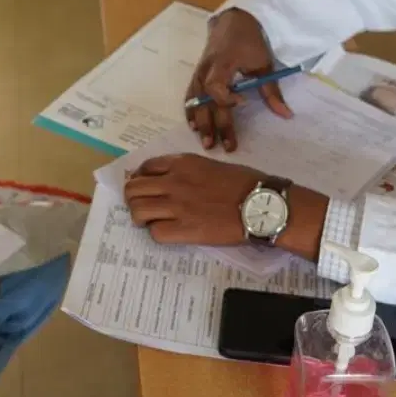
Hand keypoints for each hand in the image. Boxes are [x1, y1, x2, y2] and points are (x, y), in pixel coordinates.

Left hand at [125, 154, 329, 259]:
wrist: (261, 204)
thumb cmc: (244, 183)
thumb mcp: (211, 164)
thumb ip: (187, 170)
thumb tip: (170, 178)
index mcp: (182, 163)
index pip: (144, 168)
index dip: (140, 179)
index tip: (146, 187)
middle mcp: (174, 181)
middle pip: (133, 189)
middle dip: (134, 198)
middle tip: (145, 206)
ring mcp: (177, 206)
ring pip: (137, 210)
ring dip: (140, 217)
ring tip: (151, 221)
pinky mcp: (184, 229)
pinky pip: (154, 232)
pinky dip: (157, 233)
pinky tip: (168, 232)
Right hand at [186, 9, 292, 151]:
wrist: (233, 20)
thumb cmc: (250, 41)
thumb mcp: (264, 63)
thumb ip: (271, 91)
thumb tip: (286, 115)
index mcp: (223, 63)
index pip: (215, 85)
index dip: (225, 98)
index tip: (241, 103)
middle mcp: (207, 69)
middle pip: (205, 101)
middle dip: (212, 124)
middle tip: (218, 145)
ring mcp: (199, 72)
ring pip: (195, 100)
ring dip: (200, 122)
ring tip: (206, 142)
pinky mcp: (197, 74)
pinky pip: (190, 95)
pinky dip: (191, 110)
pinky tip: (194, 125)